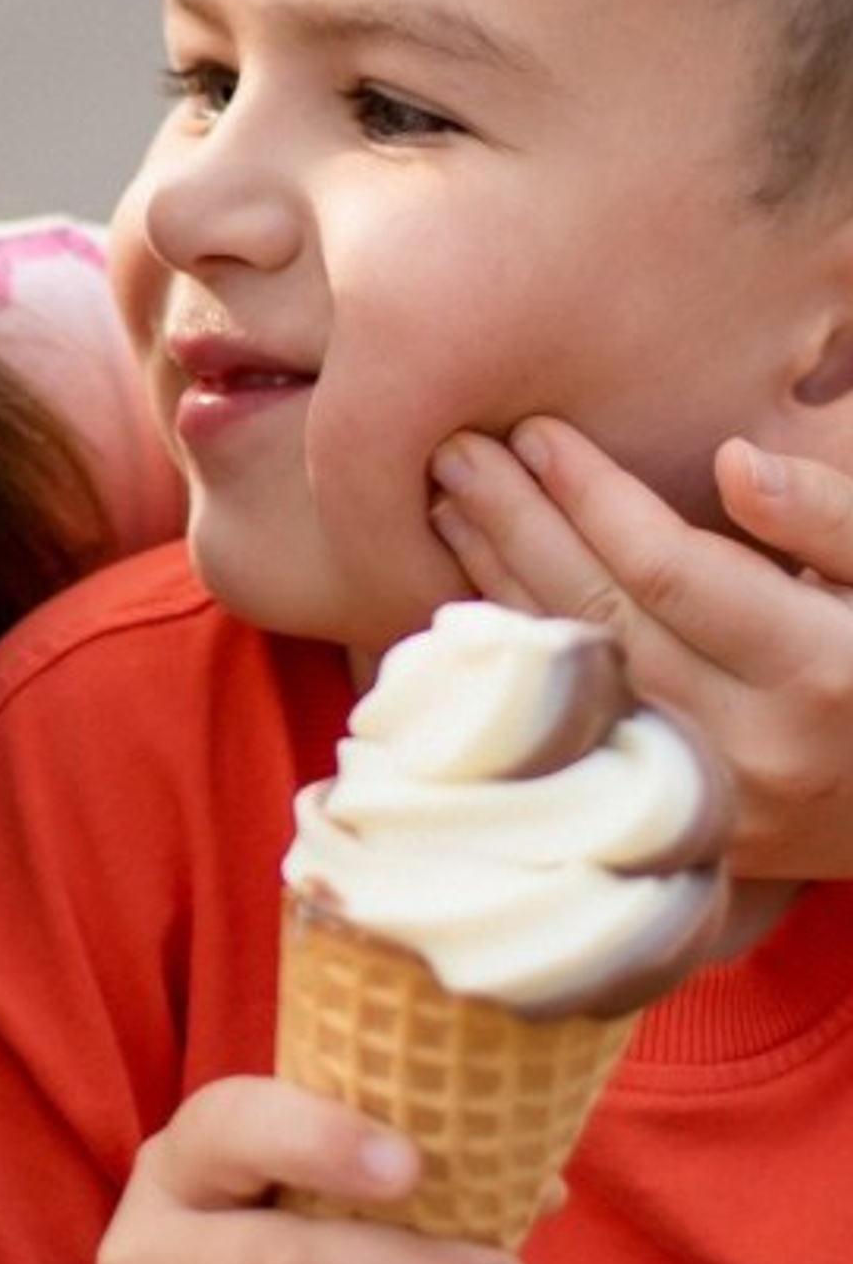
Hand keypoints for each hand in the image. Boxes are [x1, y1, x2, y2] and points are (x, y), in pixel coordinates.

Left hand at [431, 421, 852, 880]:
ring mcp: (708, 803)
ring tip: (448, 506)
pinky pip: (577, 732)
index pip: (667, 569)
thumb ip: (833, 517)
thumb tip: (735, 463)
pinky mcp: (678, 833)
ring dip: (500, 586)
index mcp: (818, 669)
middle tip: (454, 451)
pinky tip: (478, 600)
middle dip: (517, 525)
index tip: (534, 431)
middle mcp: (754, 746)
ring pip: (575, 679)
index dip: (591, 495)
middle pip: (599, 619)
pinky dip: (524, 664)